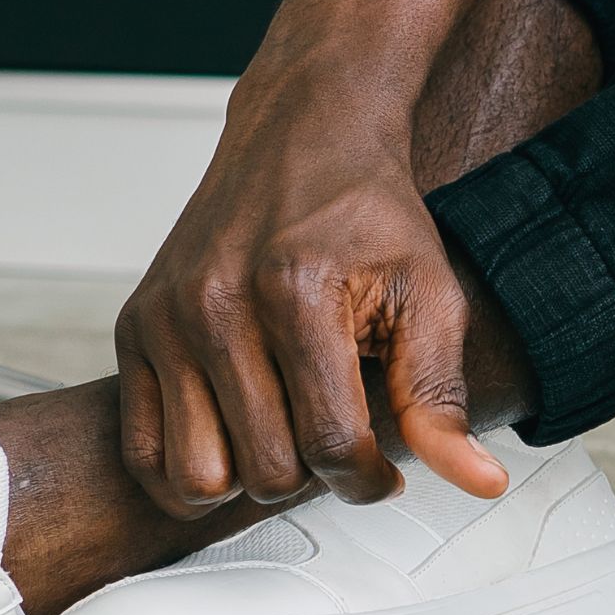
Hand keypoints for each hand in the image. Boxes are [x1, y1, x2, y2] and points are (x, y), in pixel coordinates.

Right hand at [111, 80, 508, 520]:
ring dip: (250, 477)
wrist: (302, 132)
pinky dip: (188, 471)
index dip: (368, 479)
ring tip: (286, 437)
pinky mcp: (134, 327)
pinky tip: (236, 442)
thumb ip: (441, 395)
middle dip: (314, 476)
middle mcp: (214, 305)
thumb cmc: (366, 210)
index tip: (383, 469)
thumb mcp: (428, 293)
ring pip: (196, 477)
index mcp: (293, 291)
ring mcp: (164, 318)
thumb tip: (479, 482)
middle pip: (265, 469)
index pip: (329, 444)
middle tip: (337, 439)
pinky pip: (142, 453)